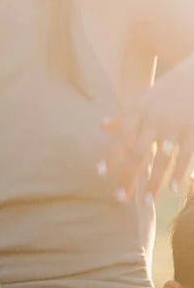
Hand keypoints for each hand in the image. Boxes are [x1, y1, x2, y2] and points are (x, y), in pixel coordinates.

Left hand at [101, 59, 193, 205]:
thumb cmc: (169, 87)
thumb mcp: (143, 96)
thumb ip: (124, 115)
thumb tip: (102, 126)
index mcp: (139, 111)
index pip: (120, 137)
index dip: (111, 155)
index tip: (101, 173)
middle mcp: (154, 120)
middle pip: (137, 153)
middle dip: (128, 176)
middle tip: (120, 198)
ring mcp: (174, 126)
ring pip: (161, 159)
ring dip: (153, 181)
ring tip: (147, 200)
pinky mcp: (192, 129)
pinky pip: (185, 155)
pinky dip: (179, 172)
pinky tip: (174, 188)